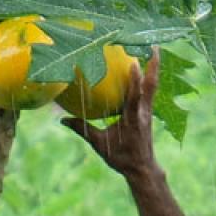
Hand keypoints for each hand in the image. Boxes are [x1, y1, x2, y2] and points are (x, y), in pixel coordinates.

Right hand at [64, 49, 161, 180]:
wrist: (142, 169)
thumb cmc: (121, 158)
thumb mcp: (99, 144)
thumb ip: (82, 129)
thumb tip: (62, 120)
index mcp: (132, 119)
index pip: (134, 97)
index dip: (135, 80)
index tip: (133, 63)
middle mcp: (143, 112)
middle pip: (151, 86)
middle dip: (153, 65)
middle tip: (153, 46)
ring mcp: (148, 112)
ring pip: (153, 86)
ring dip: (153, 68)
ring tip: (153, 49)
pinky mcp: (149, 113)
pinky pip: (150, 92)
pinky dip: (148, 78)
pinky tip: (145, 68)